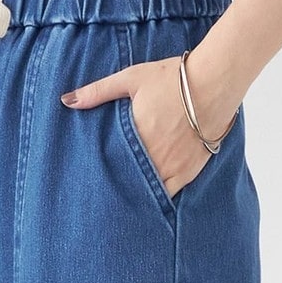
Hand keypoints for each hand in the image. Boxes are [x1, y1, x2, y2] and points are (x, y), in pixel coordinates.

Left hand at [60, 47, 239, 200]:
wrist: (216, 81)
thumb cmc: (173, 78)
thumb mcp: (132, 79)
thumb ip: (98, 91)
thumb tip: (66, 100)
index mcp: (135, 137)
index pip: (110, 167)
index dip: (99, 179)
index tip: (88, 186)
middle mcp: (153, 157)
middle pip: (129, 184)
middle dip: (117, 191)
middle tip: (101, 203)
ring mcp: (172, 167)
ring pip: (149, 193)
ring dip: (138, 196)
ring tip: (124, 204)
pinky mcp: (189, 171)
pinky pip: (170, 192)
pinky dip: (159, 197)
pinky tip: (150, 200)